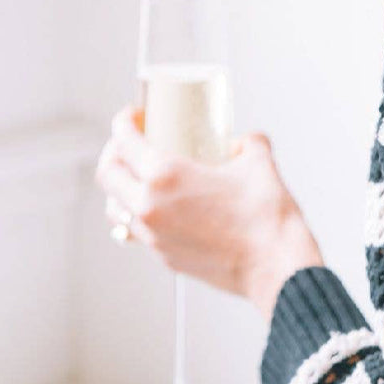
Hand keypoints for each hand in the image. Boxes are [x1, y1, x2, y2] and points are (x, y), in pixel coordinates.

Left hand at [95, 106, 325, 320]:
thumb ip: (249, 143)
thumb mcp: (259, 163)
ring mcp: (153, 236)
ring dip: (119, 188)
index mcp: (166, 176)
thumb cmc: (266, 218)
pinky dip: (139, 215)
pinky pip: (137, 232)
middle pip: (107, 174)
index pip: (125, 142)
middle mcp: (150, 206)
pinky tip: (162, 208)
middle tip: (129, 143)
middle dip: (112, 153)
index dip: (123, 122)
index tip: (132, 116)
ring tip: (137, 178)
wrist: (275, 267)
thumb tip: (245, 141)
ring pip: (115, 208)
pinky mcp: (164, 257)